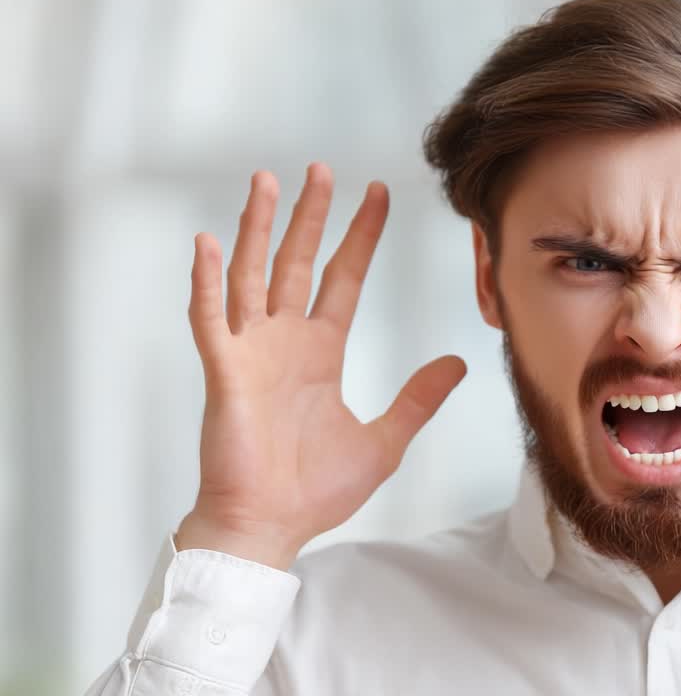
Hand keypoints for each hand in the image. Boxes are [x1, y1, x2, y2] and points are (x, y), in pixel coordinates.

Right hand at [176, 164, 465, 569]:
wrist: (271, 526)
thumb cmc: (316, 491)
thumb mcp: (384, 439)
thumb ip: (418, 398)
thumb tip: (458, 363)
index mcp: (320, 353)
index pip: (342, 278)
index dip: (360, 237)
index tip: (378, 195)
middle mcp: (284, 343)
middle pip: (297, 262)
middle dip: (311, 215)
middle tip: (323, 168)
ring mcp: (250, 353)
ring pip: (251, 274)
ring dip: (256, 228)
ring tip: (265, 180)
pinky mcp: (224, 373)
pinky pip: (211, 318)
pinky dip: (207, 281)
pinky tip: (208, 242)